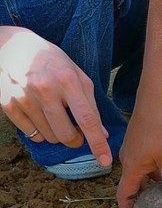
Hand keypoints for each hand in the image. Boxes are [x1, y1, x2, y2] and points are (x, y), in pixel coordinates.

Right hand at [0, 27, 110, 166]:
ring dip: (58, 134)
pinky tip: (39, 115)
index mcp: (67, 80)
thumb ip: (91, 105)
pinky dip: (40, 132)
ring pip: (50, 137)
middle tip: (76, 132)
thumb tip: (102, 134)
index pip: (87, 119)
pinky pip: (32, 135)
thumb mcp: (77, 76)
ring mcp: (24, 97)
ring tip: (55, 116)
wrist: (12, 46)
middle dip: (76, 140)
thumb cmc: (52, 62)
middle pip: (67, 135)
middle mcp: (45, 89)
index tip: (106, 161)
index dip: (97, 143)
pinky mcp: (8, 104)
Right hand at [117, 103, 161, 207]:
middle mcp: (129, 160)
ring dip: (157, 185)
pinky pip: (149, 163)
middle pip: (134, 186)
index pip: (124, 196)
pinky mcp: (142, 141)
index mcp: (132, 167)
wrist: (157, 98)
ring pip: (145, 174)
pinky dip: (160, 172)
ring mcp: (135, 150)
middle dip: (145, 201)